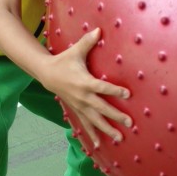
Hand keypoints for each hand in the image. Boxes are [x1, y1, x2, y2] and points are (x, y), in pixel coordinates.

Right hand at [42, 28, 131, 147]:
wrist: (47, 74)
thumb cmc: (64, 61)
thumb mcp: (76, 51)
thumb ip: (88, 42)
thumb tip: (99, 29)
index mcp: (84, 82)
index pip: (102, 88)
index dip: (115, 91)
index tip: (128, 94)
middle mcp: (82, 97)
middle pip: (102, 108)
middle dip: (116, 116)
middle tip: (129, 123)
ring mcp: (79, 106)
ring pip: (95, 121)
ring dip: (107, 130)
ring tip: (119, 138)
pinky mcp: (76, 110)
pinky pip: (85, 125)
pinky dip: (91, 135)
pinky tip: (98, 145)